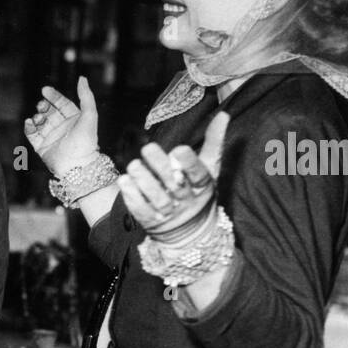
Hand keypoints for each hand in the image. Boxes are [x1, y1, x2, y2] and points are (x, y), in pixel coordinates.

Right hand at [24, 77, 99, 176]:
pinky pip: (32, 135)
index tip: (45, 90)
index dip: (54, 96)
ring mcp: (51, 138)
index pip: (62, 103)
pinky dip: (29, 128)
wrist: (76, 165)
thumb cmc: (85, 141)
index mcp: (74, 120)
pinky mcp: (42, 147)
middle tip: (42, 105)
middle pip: (50, 111)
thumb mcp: (90, 114)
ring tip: (38, 118)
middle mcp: (63, 128)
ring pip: (40, 122)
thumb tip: (82, 78)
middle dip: (44, 106)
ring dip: (37, 116)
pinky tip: (30, 123)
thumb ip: (86, 96)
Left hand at [119, 111, 228, 239]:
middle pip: (175, 185)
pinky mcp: (153, 223)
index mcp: (202, 185)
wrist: (193, 233)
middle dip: (161, 167)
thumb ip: (214, 142)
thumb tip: (223, 114)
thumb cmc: (198, 191)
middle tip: (147, 148)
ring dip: (145, 182)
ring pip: (157, 199)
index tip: (178, 149)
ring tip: (133, 166)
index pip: (198, 174)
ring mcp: (170, 213)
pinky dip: (133, 198)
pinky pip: (143, 212)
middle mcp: (187, 200)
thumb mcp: (210, 168)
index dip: (189, 163)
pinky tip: (124, 183)